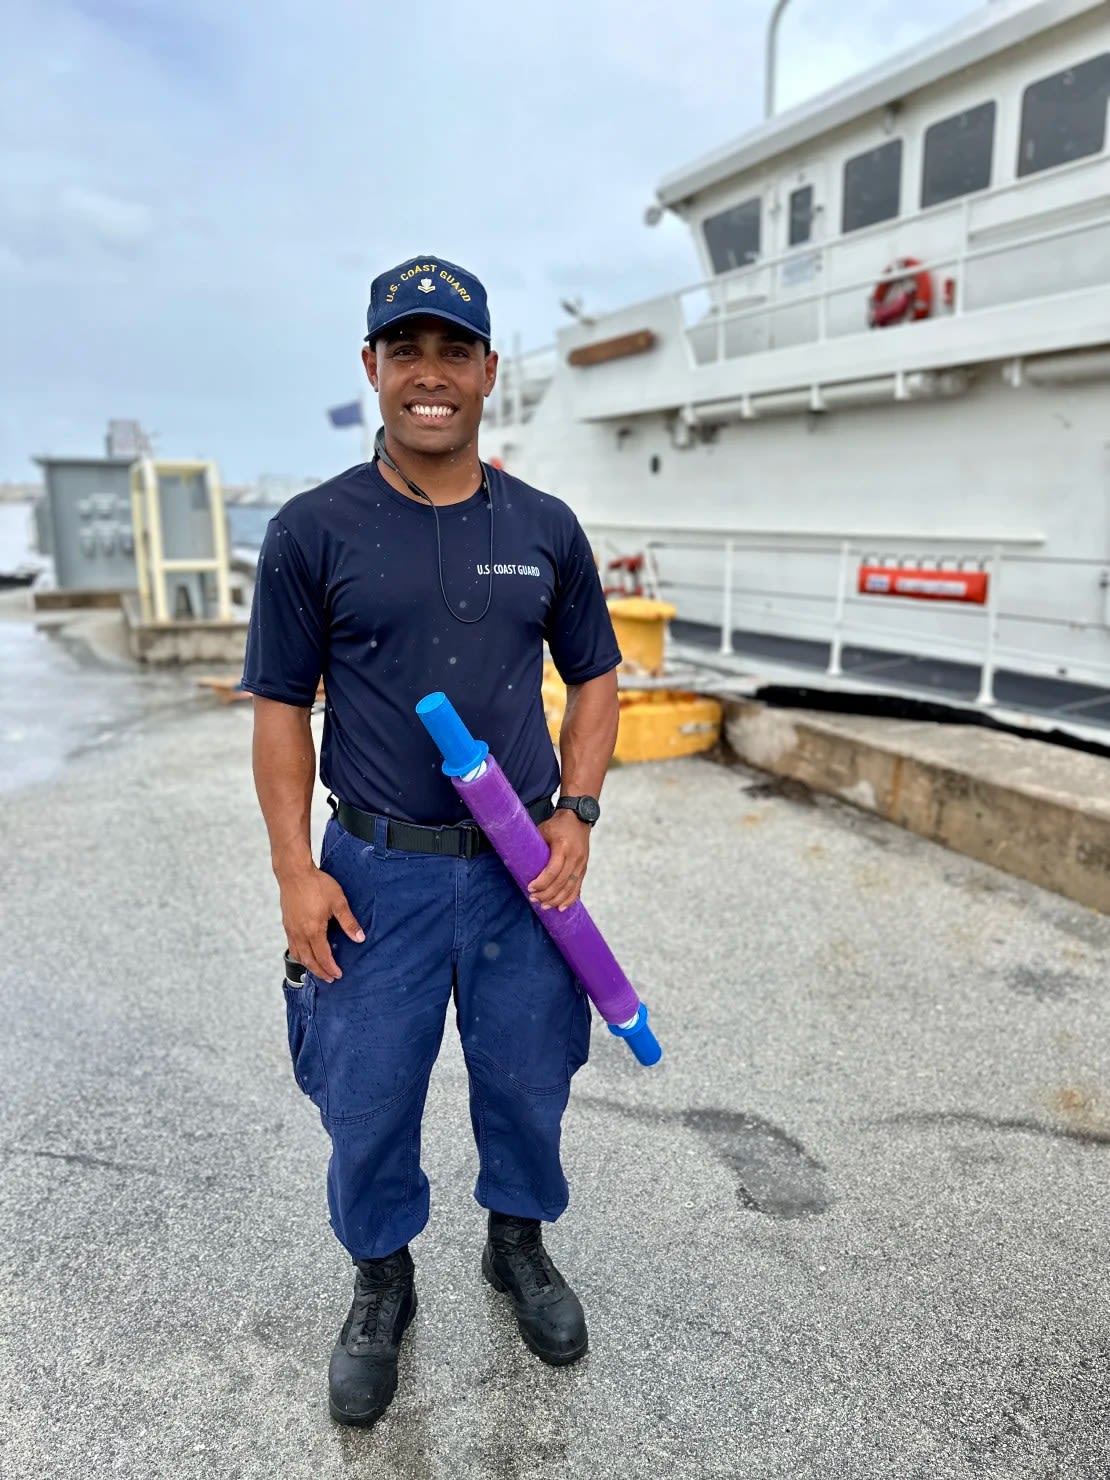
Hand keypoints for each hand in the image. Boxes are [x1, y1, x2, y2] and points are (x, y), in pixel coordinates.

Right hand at [278, 865, 363, 982]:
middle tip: (329, 979)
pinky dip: (299, 955)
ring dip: (308, 966)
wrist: (294, 872)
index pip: (322, 956)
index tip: (338, 975)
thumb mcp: (338, 902)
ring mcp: (291, 929)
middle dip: (320, 972)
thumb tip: (359, 938)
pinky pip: (292, 946)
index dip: (331, 968)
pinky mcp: (286, 924)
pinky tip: (305, 954)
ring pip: (298, 955)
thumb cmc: (317, 884)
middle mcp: (299, 933)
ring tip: (318, 970)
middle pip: (309, 960)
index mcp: (313, 930)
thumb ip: (348, 922)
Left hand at [529, 811, 590, 912]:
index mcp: (563, 847)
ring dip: (556, 900)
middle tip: (533, 900)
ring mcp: (581, 864)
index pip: (553, 870)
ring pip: (570, 888)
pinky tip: (561, 907)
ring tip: (544, 906)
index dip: (541, 882)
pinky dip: (569, 899)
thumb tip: (519, 862)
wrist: (579, 818)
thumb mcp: (542, 831)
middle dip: (546, 894)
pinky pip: (578, 887)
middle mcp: (575, 857)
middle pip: (561, 882)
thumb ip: (535, 847)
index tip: (530, 888)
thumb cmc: (557, 824)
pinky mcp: (584, 868)